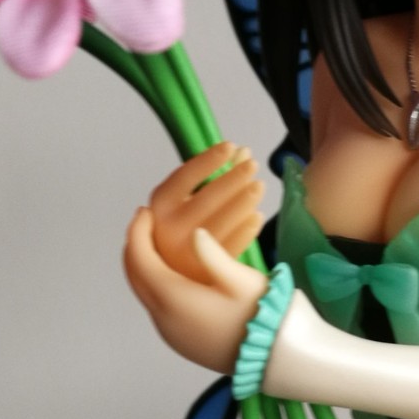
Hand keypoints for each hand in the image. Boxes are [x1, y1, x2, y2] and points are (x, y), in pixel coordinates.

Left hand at [124, 208, 266, 371]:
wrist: (272, 357)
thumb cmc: (260, 314)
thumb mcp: (241, 279)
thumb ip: (213, 254)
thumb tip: (195, 232)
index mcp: (174, 298)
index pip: (141, 259)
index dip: (138, 232)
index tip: (144, 212)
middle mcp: (163, 318)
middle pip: (135, 277)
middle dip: (135, 247)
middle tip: (145, 224)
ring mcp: (170, 333)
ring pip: (145, 293)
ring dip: (145, 267)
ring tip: (158, 245)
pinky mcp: (179, 341)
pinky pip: (157, 307)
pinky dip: (156, 285)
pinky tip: (173, 274)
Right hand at [147, 143, 264, 284]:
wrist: (171, 272)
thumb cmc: (182, 226)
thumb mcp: (185, 199)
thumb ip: (211, 175)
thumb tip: (242, 151)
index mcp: (160, 204)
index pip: (185, 177)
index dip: (208, 160)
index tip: (230, 146)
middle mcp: (168, 227)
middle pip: (206, 199)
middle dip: (233, 179)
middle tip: (253, 164)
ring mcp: (185, 251)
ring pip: (220, 223)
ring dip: (243, 202)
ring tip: (259, 186)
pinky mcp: (204, 270)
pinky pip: (230, 247)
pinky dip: (246, 230)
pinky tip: (258, 215)